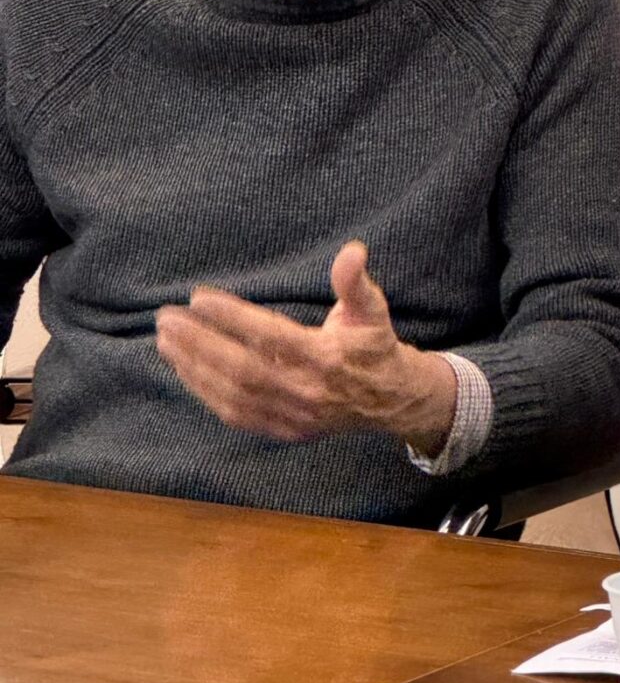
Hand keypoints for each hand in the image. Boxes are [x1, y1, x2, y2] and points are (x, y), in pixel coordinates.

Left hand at [155, 240, 456, 452]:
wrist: (390, 400)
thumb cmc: (373, 345)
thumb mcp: (372, 308)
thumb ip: (356, 281)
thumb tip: (352, 251)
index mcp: (327, 358)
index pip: (270, 336)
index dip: (232, 318)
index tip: (199, 298)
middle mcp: (306, 392)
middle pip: (242, 368)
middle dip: (200, 343)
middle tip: (167, 318)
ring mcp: (291, 416)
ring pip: (233, 394)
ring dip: (194, 368)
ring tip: (166, 341)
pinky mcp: (281, 431)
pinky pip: (236, 414)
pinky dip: (205, 393)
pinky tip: (185, 369)